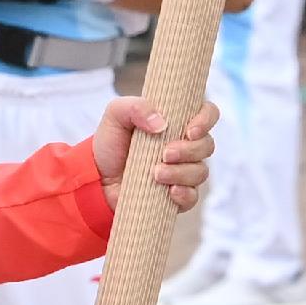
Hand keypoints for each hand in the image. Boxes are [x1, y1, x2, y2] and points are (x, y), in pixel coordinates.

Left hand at [92, 96, 220, 209]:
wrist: (97, 178)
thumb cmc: (110, 144)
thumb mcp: (115, 115)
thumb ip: (135, 107)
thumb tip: (161, 123)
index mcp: (177, 122)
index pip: (208, 114)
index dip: (206, 120)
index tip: (190, 131)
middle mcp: (185, 146)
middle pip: (207, 145)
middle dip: (188, 150)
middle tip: (165, 154)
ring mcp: (184, 172)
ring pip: (201, 171)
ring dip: (180, 173)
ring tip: (156, 174)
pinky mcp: (178, 196)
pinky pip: (193, 197)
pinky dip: (184, 194)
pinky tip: (169, 192)